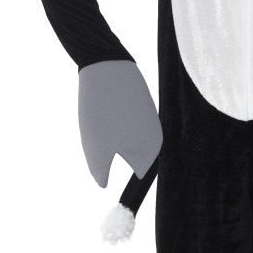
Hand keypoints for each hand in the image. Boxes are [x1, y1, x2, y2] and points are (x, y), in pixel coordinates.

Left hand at [78, 60, 162, 186]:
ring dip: (114, 136)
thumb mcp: (95, 148)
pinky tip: (106, 109)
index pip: (139, 176)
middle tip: (102, 136)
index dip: (122, 177)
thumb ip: (100, 172)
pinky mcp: (143, 105)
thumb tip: (103, 185)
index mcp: (150, 151)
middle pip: (133, 157)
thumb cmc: (101, 111)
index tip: (113, 164)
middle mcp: (157, 137)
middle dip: (115, 153)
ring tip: (103, 120)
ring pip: (128, 139)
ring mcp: (151, 120)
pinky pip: (128, 123)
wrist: (106, 66)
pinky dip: (115, 122)